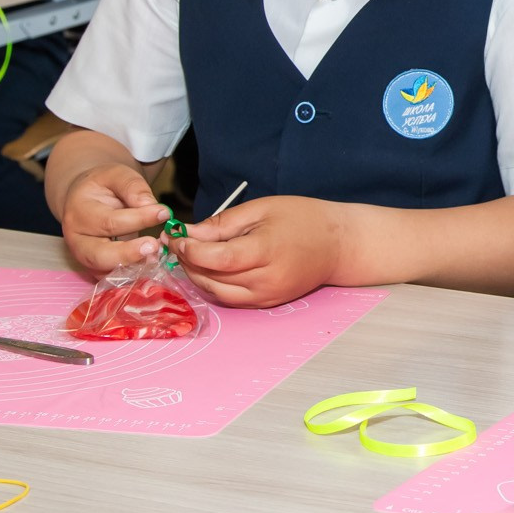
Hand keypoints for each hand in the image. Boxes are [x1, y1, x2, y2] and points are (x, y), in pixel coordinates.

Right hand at [57, 164, 168, 273]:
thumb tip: (150, 205)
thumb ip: (133, 186)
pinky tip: (149, 264)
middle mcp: (76, 239)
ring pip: (104, 271)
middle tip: (155, 246)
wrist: (84, 198)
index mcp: (78, 212)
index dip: (138, 219)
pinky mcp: (94, 268)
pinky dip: (129, 275)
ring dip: (131, 268)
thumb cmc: (102, 186)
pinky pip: (110, 279)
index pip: (110, 221)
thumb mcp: (116, 174)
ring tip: (155, 257)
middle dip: (129, 253)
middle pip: (99, 255)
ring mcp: (83, 257)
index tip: (164, 213)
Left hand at [172, 195, 343, 306]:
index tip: (176, 237)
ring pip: (217, 293)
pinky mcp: (267, 303)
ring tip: (188, 256)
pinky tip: (208, 268)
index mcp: (266, 251)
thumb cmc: (303, 219)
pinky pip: (231, 299)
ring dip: (196, 276)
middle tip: (175, 243)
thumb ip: (223, 223)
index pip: (218, 258)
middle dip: (188, 262)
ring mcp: (267, 296)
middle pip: (213, 278)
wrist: (338, 245)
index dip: (191, 250)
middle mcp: (266, 280)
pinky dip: (214, 285)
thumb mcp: (262, 208)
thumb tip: (188, 233)